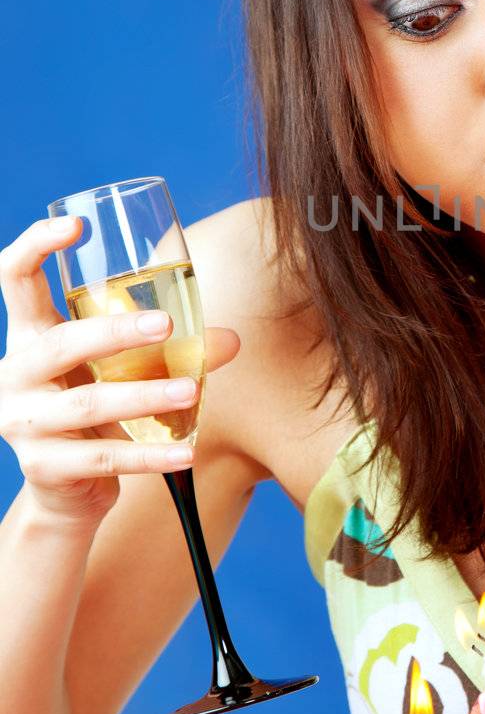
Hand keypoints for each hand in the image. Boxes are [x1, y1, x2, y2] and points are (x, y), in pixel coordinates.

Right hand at [0, 216, 240, 529]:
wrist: (67, 488)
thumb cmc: (97, 409)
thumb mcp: (123, 370)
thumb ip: (170, 349)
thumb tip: (233, 340)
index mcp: (30, 334)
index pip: (14, 277)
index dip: (35, 245)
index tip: (77, 226)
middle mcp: (16, 373)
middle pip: (59, 343)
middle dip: (115, 333)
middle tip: (165, 324)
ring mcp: (24, 422)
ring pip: (89, 403)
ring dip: (144, 395)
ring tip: (191, 390)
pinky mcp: (44, 467)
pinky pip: (103, 457)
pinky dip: (149, 456)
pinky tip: (185, 452)